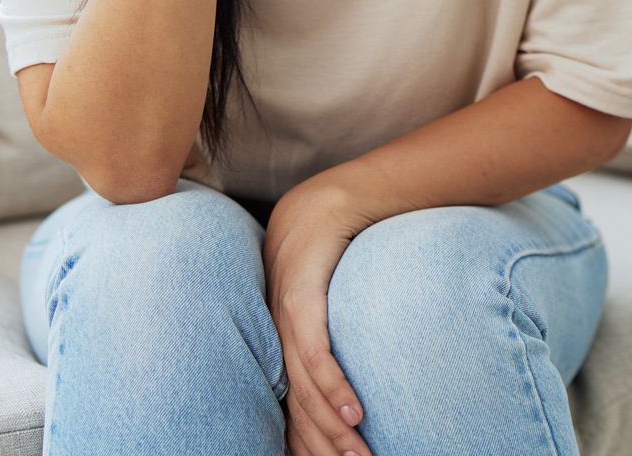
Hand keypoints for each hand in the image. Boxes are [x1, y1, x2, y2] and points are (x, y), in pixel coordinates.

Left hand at [263, 181, 374, 455]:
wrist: (324, 201)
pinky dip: (334, 386)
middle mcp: (278, 337)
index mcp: (284, 342)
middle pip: (298, 409)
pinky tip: (352, 413)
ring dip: (334, 429)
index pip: (293, 406)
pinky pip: (316, 353)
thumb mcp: (330, 302)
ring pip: (307, 390)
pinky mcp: (302, 298)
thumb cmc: (331, 252)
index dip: (307, 441)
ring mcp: (287, 319)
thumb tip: (351, 364)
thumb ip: (334, 335)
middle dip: (324, 447)